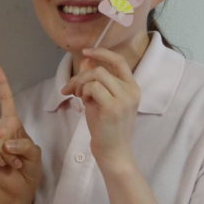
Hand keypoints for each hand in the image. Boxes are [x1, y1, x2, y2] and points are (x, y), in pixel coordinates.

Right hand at [0, 66, 41, 203]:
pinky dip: (2, 162)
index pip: (6, 101)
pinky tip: (6, 168)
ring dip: (8, 154)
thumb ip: (23, 145)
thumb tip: (5, 143)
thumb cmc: (30, 167)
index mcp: (11, 124)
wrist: (21, 188)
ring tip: (15, 163)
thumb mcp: (35, 153)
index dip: (1, 84)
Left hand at [62, 48, 138, 167]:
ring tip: (78, 97)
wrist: (113, 151)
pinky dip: (83, 92)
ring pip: (96, 76)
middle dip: (80, 76)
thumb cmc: (106, 128)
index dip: (101, 52)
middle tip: (71, 89)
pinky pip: (92, 87)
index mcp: (132, 87)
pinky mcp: (114, 107)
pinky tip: (84, 103)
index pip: (119, 61)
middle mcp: (131, 90)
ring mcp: (124, 98)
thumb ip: (95, 80)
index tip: (85, 52)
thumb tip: (86, 60)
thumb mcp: (99, 99)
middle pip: (100, 69)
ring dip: (80, 84)